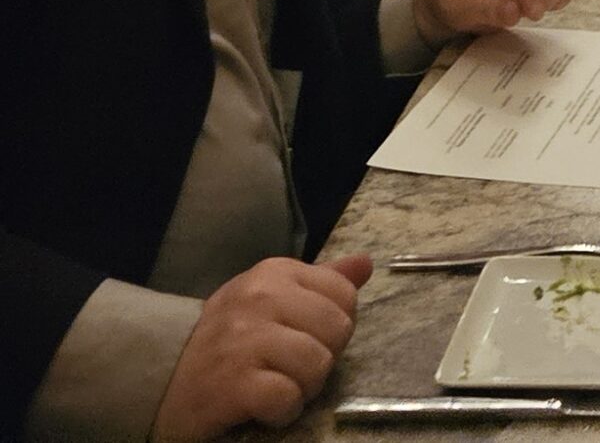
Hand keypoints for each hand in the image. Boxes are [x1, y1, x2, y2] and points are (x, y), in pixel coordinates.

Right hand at [151, 255, 371, 441]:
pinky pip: (287, 397)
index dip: (332, 326)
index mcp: (273, 273)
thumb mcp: (270, 299)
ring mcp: (244, 339)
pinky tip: (262, 408)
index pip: (344, 295)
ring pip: (318, 363)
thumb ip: (321, 283)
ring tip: (274, 387)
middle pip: (337, 330)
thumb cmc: (225, 341)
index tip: (300, 337)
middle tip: (286, 367)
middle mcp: (259, 298)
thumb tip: (365, 264)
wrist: (157, 381)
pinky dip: (282, 411)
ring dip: (303, 388)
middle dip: (321, 358)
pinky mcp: (232, 382)